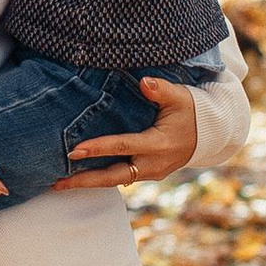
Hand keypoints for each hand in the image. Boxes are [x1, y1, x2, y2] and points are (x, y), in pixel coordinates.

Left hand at [57, 77, 197, 191]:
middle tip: (56, 182)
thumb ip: (161, 89)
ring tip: (59, 183)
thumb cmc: (191, 111)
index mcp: (158, 144)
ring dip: (88, 182)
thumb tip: (144, 82)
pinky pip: (121, 178)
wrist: (209, 135)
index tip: (74, 151)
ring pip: (115, 180)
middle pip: (113, 176)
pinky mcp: (148, 174)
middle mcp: (153, 164)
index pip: (122, 146)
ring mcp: (151, 173)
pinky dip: (101, 178)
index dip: (98, 149)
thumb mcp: (180, 97)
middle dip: (84, 180)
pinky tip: (79, 176)